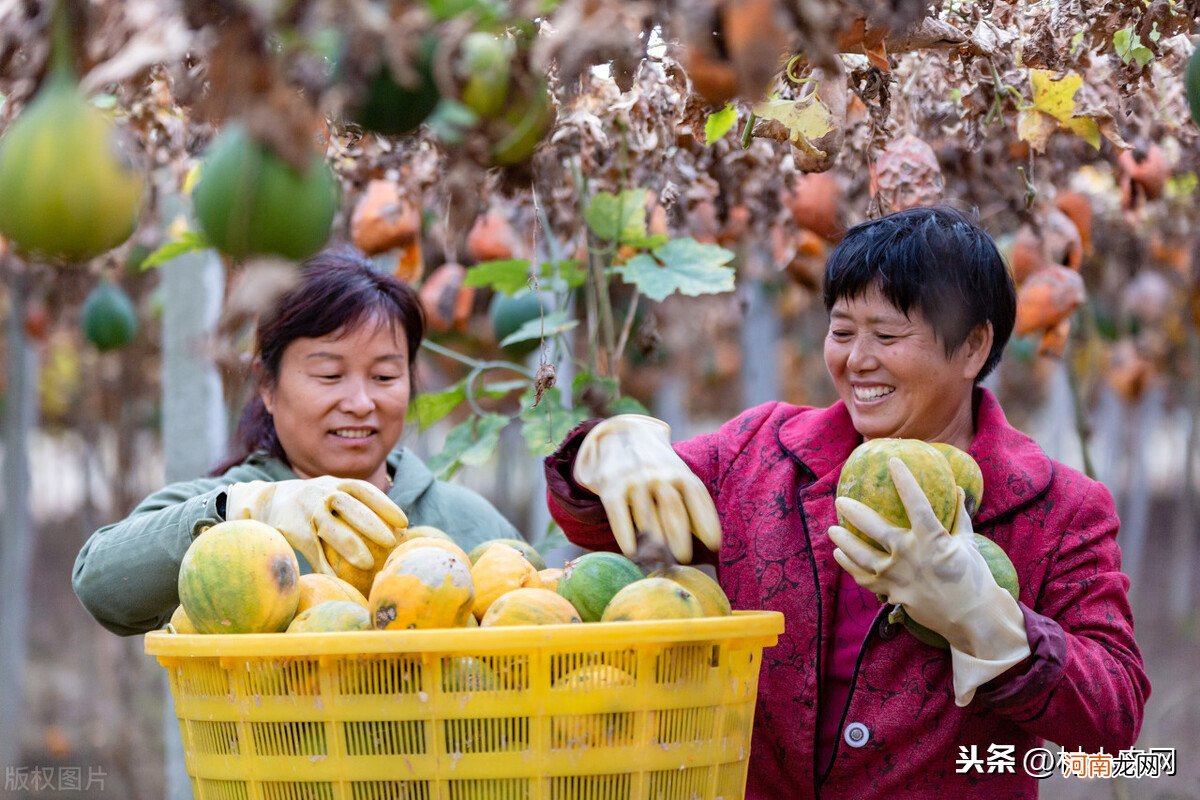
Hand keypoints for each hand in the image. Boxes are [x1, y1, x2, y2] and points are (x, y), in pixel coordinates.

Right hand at [226, 477, 405, 573]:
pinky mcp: (290, 529)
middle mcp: (321, 493)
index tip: (404, 522)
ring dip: (349, 546)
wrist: (265, 500)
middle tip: (391, 541)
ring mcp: (304, 511)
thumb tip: (397, 529)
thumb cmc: (313, 501)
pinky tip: (340, 580)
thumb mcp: (331, 491)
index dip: (385, 504)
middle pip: (349, 506)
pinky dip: (325, 566)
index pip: (364, 490)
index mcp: (335, 483)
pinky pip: (311, 550)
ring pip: (330, 528)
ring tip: (368, 563)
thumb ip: (356, 504)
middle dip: (371, 523)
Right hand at [574, 415, 720, 562]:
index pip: (697, 497)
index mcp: (680, 473)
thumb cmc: (657, 468)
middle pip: (672, 507)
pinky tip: (630, 551)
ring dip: (653, 538)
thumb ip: (692, 503)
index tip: (714, 544)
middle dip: (680, 535)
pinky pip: (618, 512)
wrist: (622, 434)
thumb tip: (712, 541)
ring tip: (658, 559)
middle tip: (684, 558)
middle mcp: (659, 475)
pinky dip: (624, 533)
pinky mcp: (612, 486)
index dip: (706, 521)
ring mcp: (635, 480)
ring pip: (646, 513)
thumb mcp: (678, 475)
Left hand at [828, 458, 1029, 705]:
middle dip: (855, 513)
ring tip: (832, 530)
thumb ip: (959, 516)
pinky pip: (866, 580)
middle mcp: (911, 555)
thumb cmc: (973, 579)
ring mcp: (899, 577)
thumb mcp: (968, 544)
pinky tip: (841, 557)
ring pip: (862, 557)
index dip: (904, 481)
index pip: (917, 503)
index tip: (893, 462)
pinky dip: (851, 568)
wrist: (973, 619)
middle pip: (875, 530)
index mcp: (933, 540)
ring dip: (844, 543)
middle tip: (840, 501)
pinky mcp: (893, 594)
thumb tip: (957, 488)